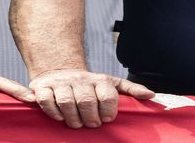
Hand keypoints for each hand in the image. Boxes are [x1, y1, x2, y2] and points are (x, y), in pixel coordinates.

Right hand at [29, 68, 154, 128]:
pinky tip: (60, 116)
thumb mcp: (111, 83)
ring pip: (66, 102)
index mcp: (99, 80)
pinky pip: (46, 101)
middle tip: (91, 124)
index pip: (107, 96)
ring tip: (76, 123)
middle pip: (86, 102)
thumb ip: (131, 89)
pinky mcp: (42, 87)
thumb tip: (152, 95)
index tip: (106, 119)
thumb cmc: (89, 84)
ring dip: (72, 119)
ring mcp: (61, 83)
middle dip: (90, 118)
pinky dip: (53, 112)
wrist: (60, 70)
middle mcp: (80, 79)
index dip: (108, 112)